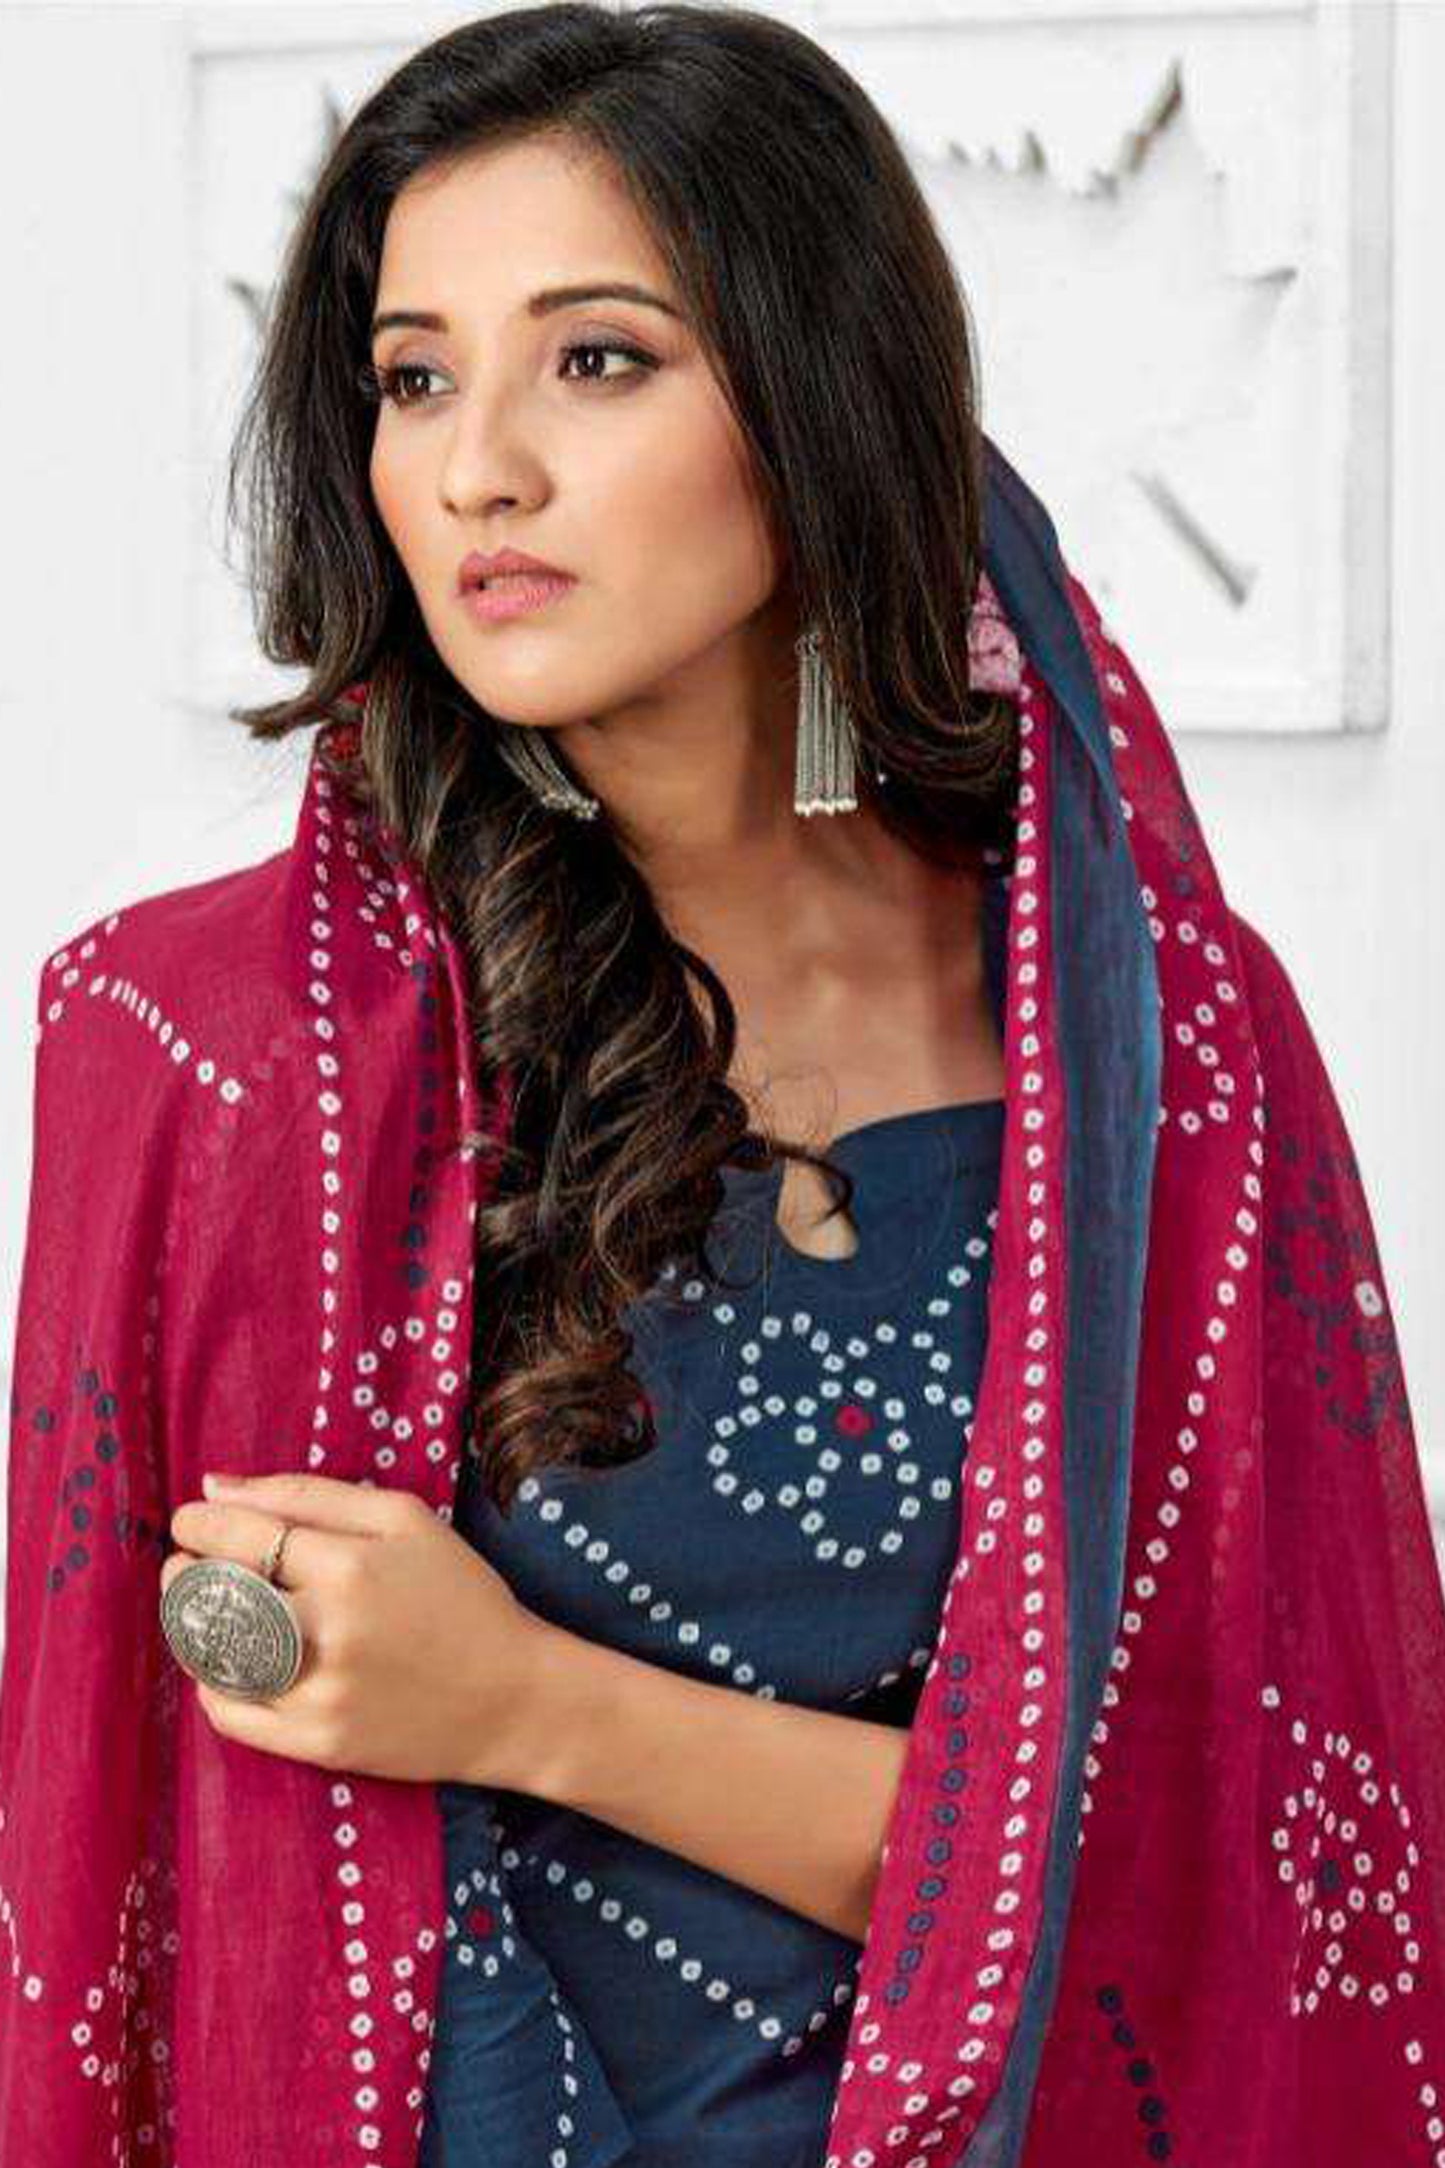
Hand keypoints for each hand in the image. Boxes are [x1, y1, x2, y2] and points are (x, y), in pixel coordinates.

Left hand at [162, 1471, 549, 1787]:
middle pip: (217, 1594)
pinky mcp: (319, 1744)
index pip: (240, 1534)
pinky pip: (231, 1716)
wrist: (514, 1696)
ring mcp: (321, 1693)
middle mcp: (329, 1630)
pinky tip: (228, 1664)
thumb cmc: (461, 1595)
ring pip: (214, 1657)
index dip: (198, 1523)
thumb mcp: (404, 1520)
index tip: (188, 1519)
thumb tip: (216, 1485)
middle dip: (184, 1572)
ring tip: (203, 1610)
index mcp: (350, 1565)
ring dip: (192, 1628)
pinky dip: (213, 1684)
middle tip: (186, 1564)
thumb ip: (309, 1494)